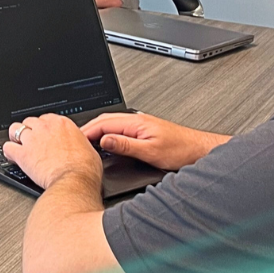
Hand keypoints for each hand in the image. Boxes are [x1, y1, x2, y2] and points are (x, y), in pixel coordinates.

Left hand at [4, 114, 101, 192]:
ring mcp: (32, 140)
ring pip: (15, 129)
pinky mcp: (23, 154)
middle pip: (30, 121)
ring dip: (16, 137)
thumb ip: (79, 142)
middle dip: (30, 131)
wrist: (74, 181)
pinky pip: (7, 147)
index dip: (44, 128)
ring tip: (18, 145)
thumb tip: (79, 146)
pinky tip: (12, 157)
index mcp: (62, 124)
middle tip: (32, 142)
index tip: (45, 135)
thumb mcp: (88, 149)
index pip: (46, 118)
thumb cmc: (84, 169)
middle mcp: (45, 128)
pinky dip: (8, 152)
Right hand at [81, 112, 229, 170]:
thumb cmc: (181, 151)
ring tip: (86, 140)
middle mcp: (137, 120)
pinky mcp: (144, 131)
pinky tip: (106, 141)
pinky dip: (108, 133)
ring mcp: (141, 125)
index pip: (103, 123)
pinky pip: (119, 129)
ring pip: (112, 124)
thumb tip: (104, 140)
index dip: (87, 131)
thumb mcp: (150, 152)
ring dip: (97, 130)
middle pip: (105, 120)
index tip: (75, 139)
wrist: (199, 151)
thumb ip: (125, 145)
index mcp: (136, 122)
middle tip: (74, 139)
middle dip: (88, 128)